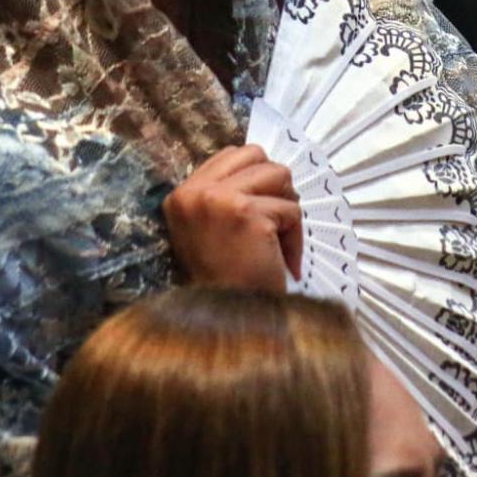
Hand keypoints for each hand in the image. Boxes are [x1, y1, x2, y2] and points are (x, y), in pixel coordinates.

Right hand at [162, 144, 302, 290]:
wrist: (229, 321)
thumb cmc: (225, 281)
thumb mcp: (209, 231)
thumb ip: (224, 195)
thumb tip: (266, 169)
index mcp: (181, 195)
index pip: (231, 154)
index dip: (256, 178)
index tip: (259, 213)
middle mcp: (194, 192)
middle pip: (257, 156)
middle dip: (274, 186)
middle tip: (274, 223)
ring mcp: (218, 199)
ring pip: (278, 176)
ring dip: (286, 210)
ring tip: (277, 242)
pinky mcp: (247, 213)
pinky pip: (290, 210)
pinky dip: (295, 238)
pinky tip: (285, 263)